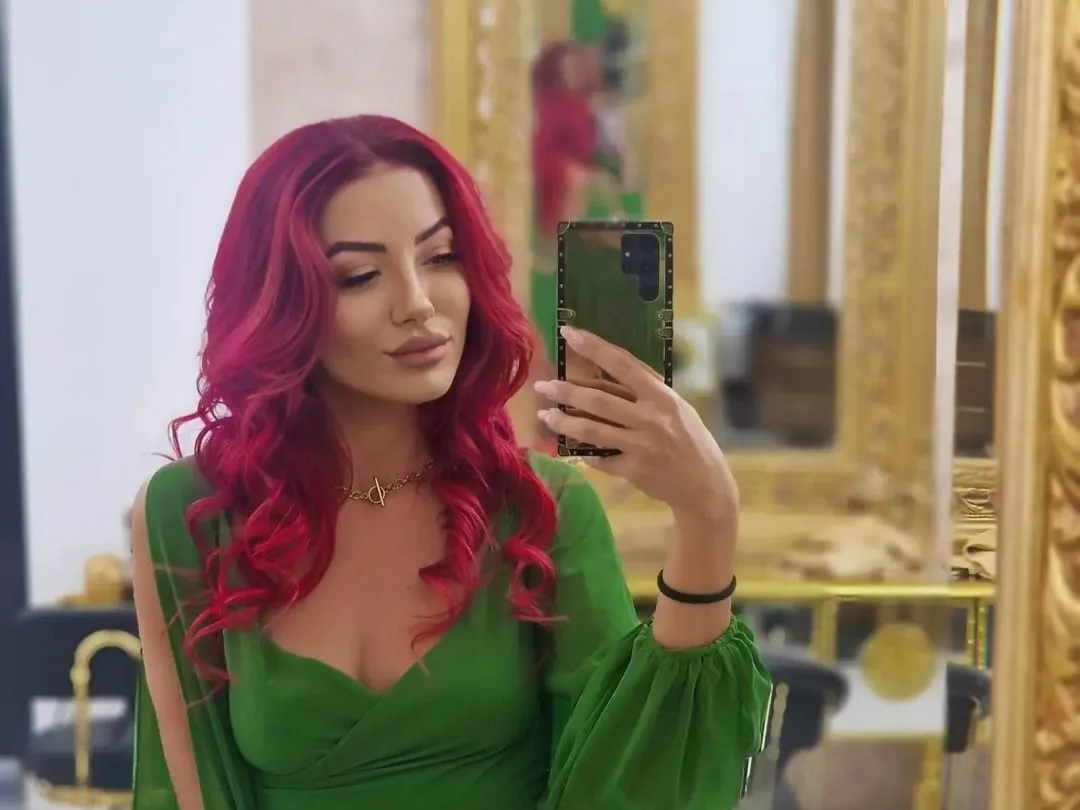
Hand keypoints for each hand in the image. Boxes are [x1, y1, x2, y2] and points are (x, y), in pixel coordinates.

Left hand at [534, 326, 738, 525]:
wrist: (705, 485)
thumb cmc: (689, 438)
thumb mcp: (675, 407)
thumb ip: (642, 391)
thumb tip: (600, 372)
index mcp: (661, 396)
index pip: (622, 364)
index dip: (594, 347)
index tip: (569, 332)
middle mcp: (651, 418)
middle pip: (598, 400)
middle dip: (565, 392)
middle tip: (542, 386)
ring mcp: (641, 446)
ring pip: (591, 430)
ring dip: (563, 422)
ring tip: (544, 415)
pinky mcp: (633, 471)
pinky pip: (599, 458)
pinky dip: (583, 452)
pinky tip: (569, 447)